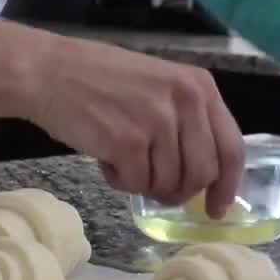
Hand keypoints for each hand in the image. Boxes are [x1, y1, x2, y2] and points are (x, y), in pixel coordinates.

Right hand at [26, 35, 244, 216]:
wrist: (48, 72)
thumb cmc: (96, 78)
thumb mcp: (157, 86)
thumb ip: (185, 119)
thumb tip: (200, 172)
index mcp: (199, 87)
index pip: (231, 148)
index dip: (227, 185)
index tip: (218, 207)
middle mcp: (185, 102)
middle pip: (202, 173)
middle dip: (180, 191)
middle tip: (158, 191)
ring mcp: (157, 122)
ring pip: (168, 183)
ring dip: (145, 185)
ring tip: (123, 163)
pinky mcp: (127, 143)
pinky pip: (136, 184)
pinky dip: (120, 182)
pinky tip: (106, 161)